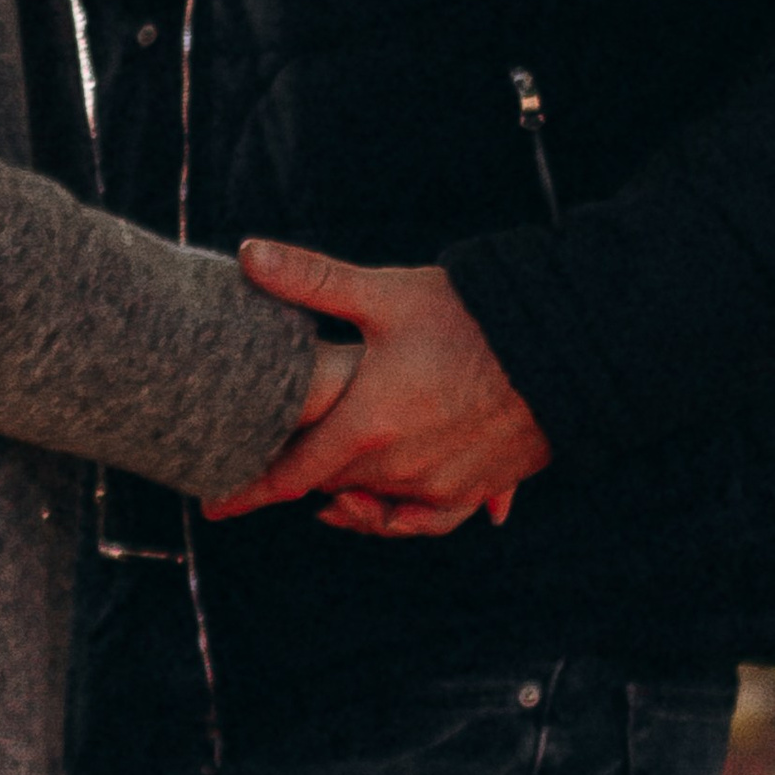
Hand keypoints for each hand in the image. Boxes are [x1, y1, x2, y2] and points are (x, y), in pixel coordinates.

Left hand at [207, 244, 550, 538]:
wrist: (562, 347)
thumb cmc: (470, 317)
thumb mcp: (384, 294)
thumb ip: (311, 280)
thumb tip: (247, 254)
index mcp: (368, 424)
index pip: (291, 473)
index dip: (249, 489)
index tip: (212, 506)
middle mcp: (399, 467)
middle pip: (330, 487)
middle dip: (299, 480)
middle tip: (265, 473)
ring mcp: (440, 485)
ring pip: (376, 503)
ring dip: (347, 494)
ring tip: (325, 486)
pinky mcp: (477, 489)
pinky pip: (427, 520)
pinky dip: (401, 516)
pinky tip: (389, 503)